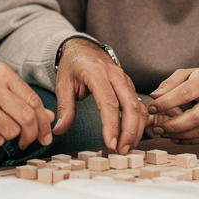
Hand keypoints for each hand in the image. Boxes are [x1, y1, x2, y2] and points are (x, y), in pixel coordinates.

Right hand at [0, 64, 54, 149]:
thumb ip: (21, 99)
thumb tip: (49, 116)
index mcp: (1, 73)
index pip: (33, 100)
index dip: (43, 121)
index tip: (45, 133)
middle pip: (27, 117)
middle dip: (32, 135)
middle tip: (29, 141)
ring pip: (12, 131)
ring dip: (10, 137)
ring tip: (0, 132)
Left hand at [53, 38, 146, 154]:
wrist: (84, 48)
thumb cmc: (73, 65)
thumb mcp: (63, 83)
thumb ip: (64, 107)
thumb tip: (59, 129)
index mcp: (97, 73)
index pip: (109, 102)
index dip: (112, 125)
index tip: (111, 143)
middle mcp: (116, 76)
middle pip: (130, 106)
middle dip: (129, 132)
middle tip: (121, 150)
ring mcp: (125, 80)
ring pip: (139, 107)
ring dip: (136, 130)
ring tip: (126, 147)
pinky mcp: (129, 86)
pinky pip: (140, 105)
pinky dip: (139, 122)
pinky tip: (132, 136)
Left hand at [146, 68, 198, 143]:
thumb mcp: (186, 74)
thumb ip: (169, 84)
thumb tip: (154, 96)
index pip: (185, 94)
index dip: (166, 103)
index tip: (151, 108)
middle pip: (196, 116)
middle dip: (173, 125)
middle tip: (157, 128)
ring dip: (180, 135)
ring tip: (163, 133)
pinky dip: (190, 141)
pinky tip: (176, 137)